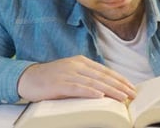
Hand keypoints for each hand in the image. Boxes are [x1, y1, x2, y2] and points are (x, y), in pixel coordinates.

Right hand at [17, 55, 135, 102]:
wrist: (27, 78)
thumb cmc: (50, 78)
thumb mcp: (71, 74)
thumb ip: (86, 78)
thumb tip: (105, 88)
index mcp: (81, 61)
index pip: (105, 71)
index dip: (119, 79)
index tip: (131, 87)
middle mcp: (76, 65)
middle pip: (103, 76)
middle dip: (120, 85)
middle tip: (132, 94)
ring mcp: (68, 74)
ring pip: (94, 83)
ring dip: (110, 90)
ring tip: (122, 97)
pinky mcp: (59, 83)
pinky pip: (77, 88)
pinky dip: (90, 92)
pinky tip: (100, 97)